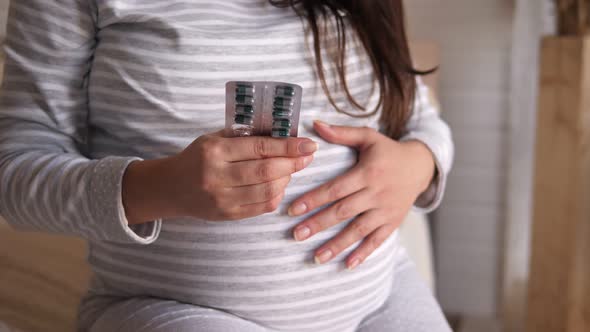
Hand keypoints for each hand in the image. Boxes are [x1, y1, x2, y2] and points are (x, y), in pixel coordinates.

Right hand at [123, 131, 317, 223]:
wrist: (171, 188)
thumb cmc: (197, 158)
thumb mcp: (214, 139)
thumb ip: (244, 137)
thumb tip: (283, 133)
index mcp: (215, 151)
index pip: (260, 148)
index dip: (289, 146)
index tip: (309, 144)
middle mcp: (217, 176)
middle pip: (267, 171)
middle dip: (293, 163)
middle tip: (307, 157)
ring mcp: (222, 199)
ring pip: (268, 191)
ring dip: (287, 179)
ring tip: (291, 169)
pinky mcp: (228, 215)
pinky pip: (262, 207)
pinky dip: (277, 195)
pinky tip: (278, 185)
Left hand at [288, 121, 434, 269]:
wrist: (420, 166)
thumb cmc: (387, 151)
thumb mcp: (368, 137)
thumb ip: (341, 133)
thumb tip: (314, 124)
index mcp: (368, 172)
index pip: (336, 188)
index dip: (314, 199)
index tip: (292, 210)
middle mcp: (377, 193)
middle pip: (344, 211)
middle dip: (319, 224)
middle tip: (296, 235)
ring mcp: (386, 210)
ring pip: (359, 230)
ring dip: (337, 245)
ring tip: (316, 258)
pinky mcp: (393, 222)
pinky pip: (378, 240)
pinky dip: (363, 253)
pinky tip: (347, 265)